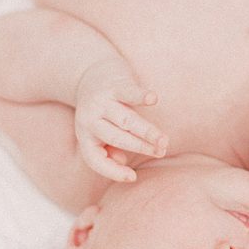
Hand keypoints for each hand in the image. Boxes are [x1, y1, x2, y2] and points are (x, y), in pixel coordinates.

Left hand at [74, 58, 167, 181]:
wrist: (88, 71)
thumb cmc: (101, 109)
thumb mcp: (98, 130)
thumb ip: (108, 149)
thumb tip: (121, 162)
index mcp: (85, 134)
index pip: (94, 159)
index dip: (112, 171)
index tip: (133, 177)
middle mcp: (89, 119)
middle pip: (117, 138)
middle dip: (141, 147)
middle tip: (161, 152)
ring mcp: (101, 101)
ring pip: (126, 120)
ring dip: (147, 131)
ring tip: (164, 140)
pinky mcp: (113, 84)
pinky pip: (128, 92)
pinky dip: (141, 96)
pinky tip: (153, 99)